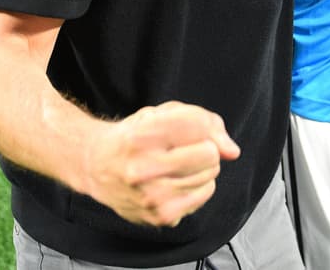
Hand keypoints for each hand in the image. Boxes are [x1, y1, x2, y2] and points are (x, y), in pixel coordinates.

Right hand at [81, 101, 239, 227]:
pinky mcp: (159, 216)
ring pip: (209, 178)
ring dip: (202, 169)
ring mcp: (150, 196)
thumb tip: (232, 152)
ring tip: (177, 166)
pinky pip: (202, 197)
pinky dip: (197, 188)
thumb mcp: (164, 114)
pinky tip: (176, 183)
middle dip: (205, 149)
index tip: (189, 129)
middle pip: (209, 154)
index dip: (201, 125)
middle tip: (184, 150)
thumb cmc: (136, 136)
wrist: (97, 166)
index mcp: (142, 136)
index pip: (198, 125)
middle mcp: (143, 168)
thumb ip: (204, 122)